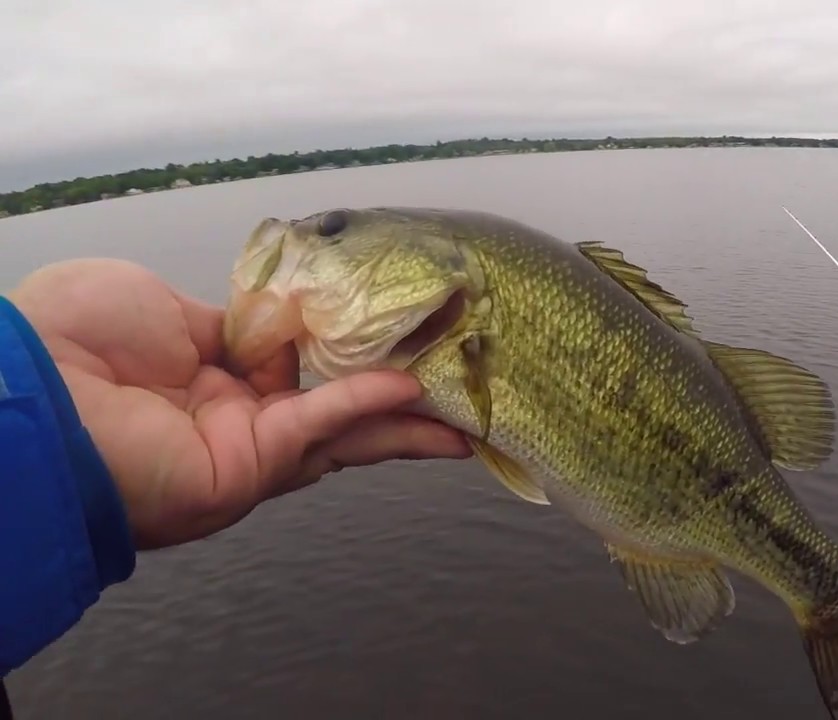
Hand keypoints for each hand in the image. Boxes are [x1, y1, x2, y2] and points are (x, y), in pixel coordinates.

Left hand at [9, 258, 470, 549]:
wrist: (31, 392)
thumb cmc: (73, 337)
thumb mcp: (161, 303)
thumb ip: (232, 320)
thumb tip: (274, 327)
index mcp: (212, 373)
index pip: (300, 364)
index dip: (349, 349)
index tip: (398, 328)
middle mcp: (240, 416)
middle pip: (338, 407)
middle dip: (399, 396)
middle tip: (456, 381)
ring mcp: (250, 445)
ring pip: (348, 430)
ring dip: (408, 418)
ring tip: (470, 411)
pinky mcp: (253, 463)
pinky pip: (323, 426)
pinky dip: (370, 407)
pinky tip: (415, 392)